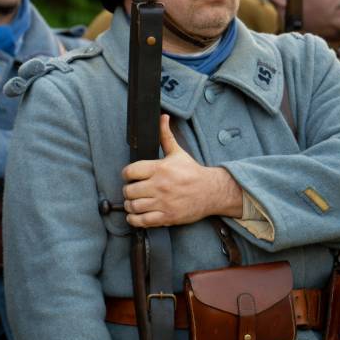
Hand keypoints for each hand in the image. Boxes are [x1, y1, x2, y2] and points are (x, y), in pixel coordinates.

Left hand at [121, 115, 242, 227]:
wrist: (212, 192)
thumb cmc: (192, 172)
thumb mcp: (178, 152)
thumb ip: (166, 135)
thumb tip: (163, 117)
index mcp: (160, 169)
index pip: (130, 171)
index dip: (126, 174)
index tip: (130, 176)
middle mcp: (160, 186)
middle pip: (129, 190)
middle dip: (128, 190)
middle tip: (132, 190)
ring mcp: (163, 203)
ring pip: (134, 206)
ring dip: (130, 205)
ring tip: (134, 202)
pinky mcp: (167, 217)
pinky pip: (143, 221)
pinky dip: (134, 220)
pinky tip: (136, 215)